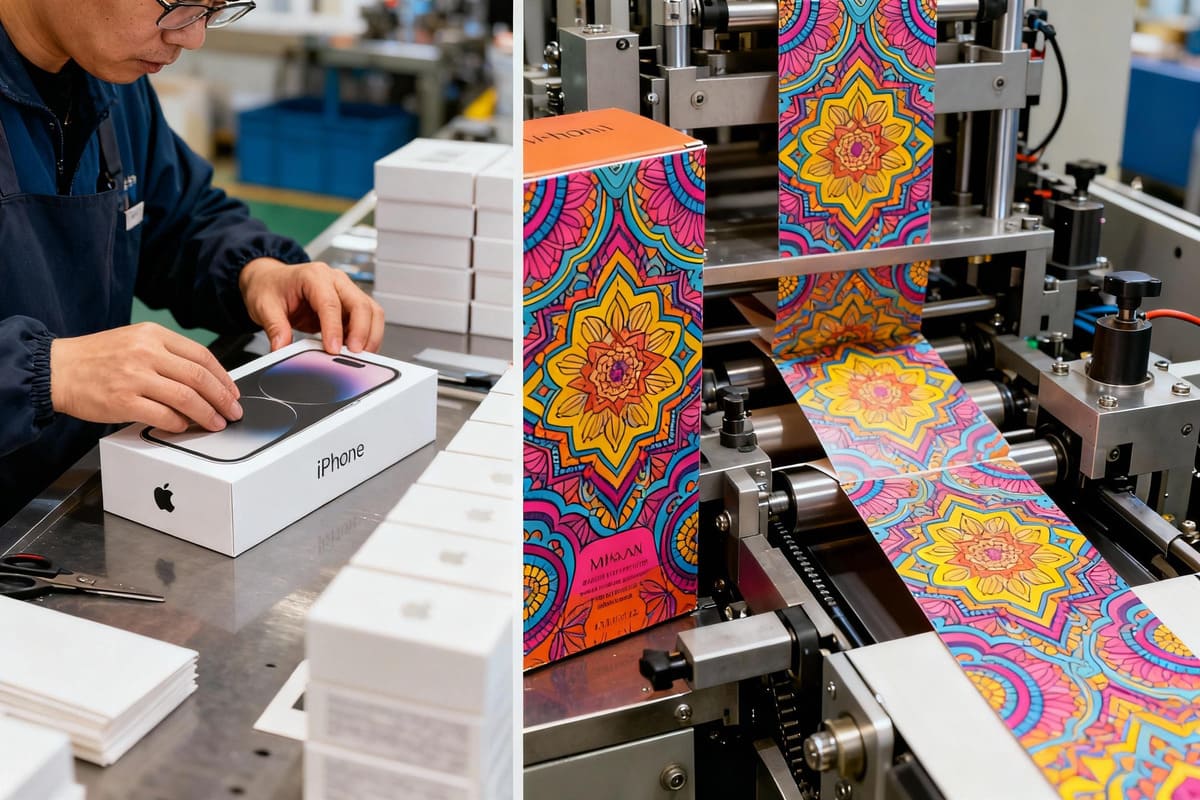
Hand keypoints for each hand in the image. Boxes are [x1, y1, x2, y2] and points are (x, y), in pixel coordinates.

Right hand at [50, 323, 242, 432]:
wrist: (55, 369)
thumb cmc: (95, 358)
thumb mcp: (134, 341)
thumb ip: (167, 355)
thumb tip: (203, 378)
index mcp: (152, 335)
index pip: (201, 356)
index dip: (223, 377)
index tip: (232, 391)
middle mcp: (145, 353)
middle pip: (199, 377)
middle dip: (223, 398)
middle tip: (233, 411)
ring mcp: (134, 377)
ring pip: (186, 397)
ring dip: (207, 414)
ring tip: (216, 423)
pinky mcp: (123, 401)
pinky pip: (163, 416)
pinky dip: (179, 424)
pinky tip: (184, 427)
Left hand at [238, 258, 385, 353]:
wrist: (271, 281)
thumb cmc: (271, 287)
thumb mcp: (264, 306)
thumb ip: (275, 328)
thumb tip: (282, 349)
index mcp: (314, 275)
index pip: (331, 303)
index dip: (334, 328)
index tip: (333, 349)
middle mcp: (335, 280)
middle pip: (360, 304)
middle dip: (362, 332)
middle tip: (354, 355)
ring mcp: (346, 291)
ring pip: (371, 311)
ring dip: (370, 335)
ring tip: (359, 355)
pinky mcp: (350, 304)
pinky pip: (368, 319)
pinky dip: (367, 336)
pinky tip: (356, 350)